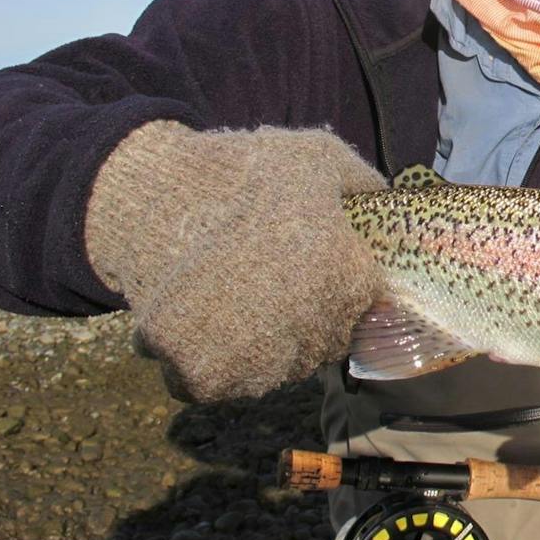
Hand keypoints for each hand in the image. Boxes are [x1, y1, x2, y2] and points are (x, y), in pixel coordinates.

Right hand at [86, 121, 388, 401]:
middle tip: (265, 278)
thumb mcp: (319, 157)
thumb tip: (386, 202)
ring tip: (231, 295)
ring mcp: (261, 362)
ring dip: (260, 343)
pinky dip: (212, 360)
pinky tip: (201, 318)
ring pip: (277, 367)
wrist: (154, 199)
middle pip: (321, 340)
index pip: (363, 304)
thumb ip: (362, 184)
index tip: (304, 263)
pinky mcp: (208, 380)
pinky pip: (224, 381)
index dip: (335, 281)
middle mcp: (315, 332)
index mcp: (349, 282)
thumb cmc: (242, 173)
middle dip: (301, 314)